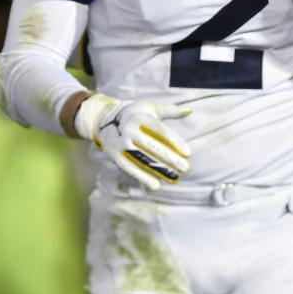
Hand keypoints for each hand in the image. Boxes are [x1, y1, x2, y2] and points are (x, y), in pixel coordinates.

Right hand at [73, 93, 191, 190]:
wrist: (103, 119)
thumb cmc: (134, 113)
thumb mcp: (150, 108)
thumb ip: (170, 110)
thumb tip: (189, 111)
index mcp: (140, 117)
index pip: (160, 131)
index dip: (175, 142)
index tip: (188, 153)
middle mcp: (129, 130)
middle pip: (153, 147)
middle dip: (170, 159)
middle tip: (185, 168)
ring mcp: (120, 144)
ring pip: (143, 160)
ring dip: (160, 171)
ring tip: (175, 178)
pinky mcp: (115, 156)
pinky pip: (130, 169)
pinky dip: (143, 178)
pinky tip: (157, 185)